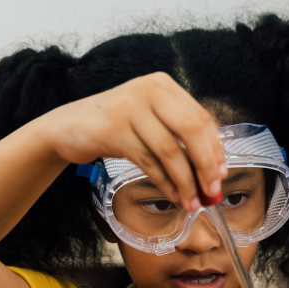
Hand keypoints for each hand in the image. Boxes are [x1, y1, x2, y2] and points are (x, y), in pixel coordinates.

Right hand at [43, 72, 226, 212]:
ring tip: (192, 201)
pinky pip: (148, 161)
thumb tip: (214, 171)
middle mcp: (149, 90)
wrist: (67, 128)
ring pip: (170, 150)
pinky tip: (173, 195)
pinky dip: (164, 182)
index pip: (201, 118)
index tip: (221, 175)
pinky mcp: (113, 129)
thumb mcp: (149, 122)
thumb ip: (179, 137)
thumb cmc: (115, 128)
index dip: (215, 149)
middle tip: (212, 191)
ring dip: (185, 181)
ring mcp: (129, 107)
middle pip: (191, 130)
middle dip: (205, 165)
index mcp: (163, 85)